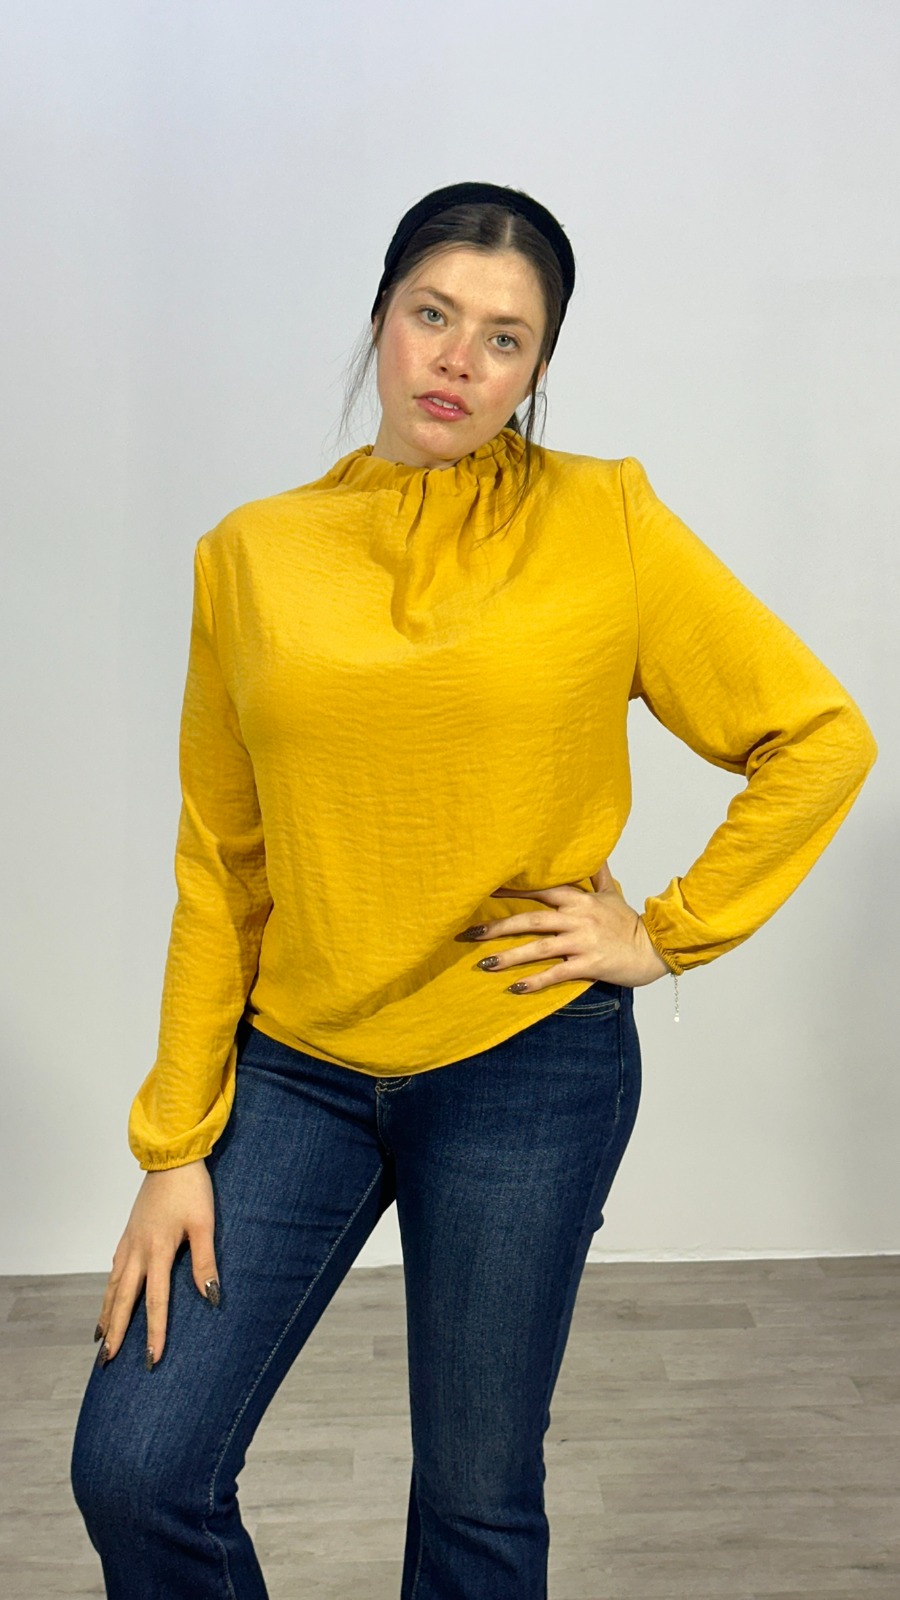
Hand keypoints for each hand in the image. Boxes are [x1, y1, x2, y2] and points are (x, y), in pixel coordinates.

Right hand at [93, 1158, 219, 1369]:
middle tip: (106, 1362)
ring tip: (101, 1340)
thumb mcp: (204, 1224)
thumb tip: (211, 1297)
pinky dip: (109, 1290)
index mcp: (157, 1251)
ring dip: (108, 1314)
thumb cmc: (192, 1189)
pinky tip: (110, 1297)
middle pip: (124, 1300)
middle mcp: (137, 1250)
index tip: (151, 1360)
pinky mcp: (129, 1233)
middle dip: (116, 1333)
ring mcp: (129, 1242)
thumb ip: (205, 1261)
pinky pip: (114, 1269)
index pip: (154, 1301)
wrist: (172, 1157)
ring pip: (114, 1286)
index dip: (154, 1333)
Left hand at [457, 860, 671, 992]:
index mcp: (579, 900)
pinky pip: (556, 973)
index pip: (539, 890)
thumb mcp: (612, 892)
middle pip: (530, 920)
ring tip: (484, 964)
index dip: (511, 890)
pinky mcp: (588, 965)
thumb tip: (591, 850)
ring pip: (538, 948)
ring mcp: (582, 942)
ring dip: (509, 956)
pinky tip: (514, 988)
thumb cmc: (629, 923)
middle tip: (470, 933)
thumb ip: (597, 873)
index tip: (484, 890)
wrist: (654, 948)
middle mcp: (577, 918)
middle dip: (498, 926)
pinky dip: (534, 981)